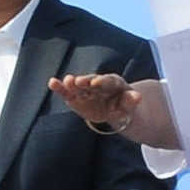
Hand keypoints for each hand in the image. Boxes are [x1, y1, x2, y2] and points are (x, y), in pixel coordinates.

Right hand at [52, 72, 175, 144]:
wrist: (113, 108)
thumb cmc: (122, 105)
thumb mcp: (128, 106)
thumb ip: (130, 101)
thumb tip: (137, 96)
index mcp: (113, 83)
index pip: (108, 81)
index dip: (102, 82)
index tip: (96, 82)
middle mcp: (97, 83)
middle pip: (91, 81)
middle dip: (85, 81)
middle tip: (79, 81)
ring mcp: (85, 90)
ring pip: (78, 86)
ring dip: (72, 84)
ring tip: (66, 81)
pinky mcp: (76, 97)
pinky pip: (67, 92)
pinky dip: (60, 88)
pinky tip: (52, 82)